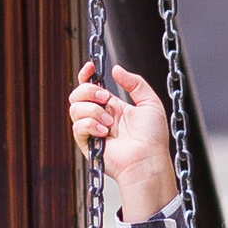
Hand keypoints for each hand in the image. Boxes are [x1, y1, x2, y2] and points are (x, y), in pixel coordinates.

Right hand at [67, 61, 179, 220]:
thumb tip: (116, 69)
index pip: (91, 86)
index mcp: (113, 106)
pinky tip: (105, 133)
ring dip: (93, 111)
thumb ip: (135, 83)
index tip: (90, 67)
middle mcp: (100, 116)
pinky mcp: (86, 143)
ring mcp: (92, 129)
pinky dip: (90, 125)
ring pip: (75, 108)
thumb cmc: (153, 137)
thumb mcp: (150, 103)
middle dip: (89, 91)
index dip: (86, 75)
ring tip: (110, 123)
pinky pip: (77, 126)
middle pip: (78, 94)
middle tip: (105, 99)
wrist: (148, 160)